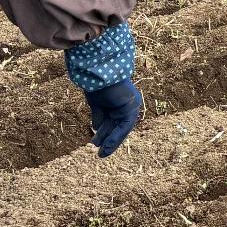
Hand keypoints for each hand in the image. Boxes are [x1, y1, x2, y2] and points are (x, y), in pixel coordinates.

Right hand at [65, 22, 138, 156]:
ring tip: (101, 154)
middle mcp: (124, 104)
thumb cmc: (95, 82)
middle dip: (106, 140)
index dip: (103, 133)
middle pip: (115, 126)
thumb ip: (98, 114)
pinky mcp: (131, 108)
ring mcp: (129, 106)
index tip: (95, 143)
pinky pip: (124, 127)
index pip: (111, 120)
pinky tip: (106, 147)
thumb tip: (96, 127)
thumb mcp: (96, 103)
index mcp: (116, 101)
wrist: (99, 71)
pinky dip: (115, 138)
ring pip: (120, 129)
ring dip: (111, 142)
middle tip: (99, 152)